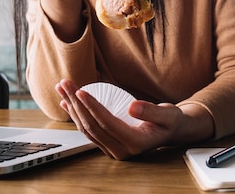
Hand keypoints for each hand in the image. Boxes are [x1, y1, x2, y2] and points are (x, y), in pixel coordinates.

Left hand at [55, 79, 213, 158]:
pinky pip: (89, 130)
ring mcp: (113, 150)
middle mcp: (121, 151)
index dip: (92, 107)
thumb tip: (132, 106)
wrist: (171, 131)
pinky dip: (77, 115)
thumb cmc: (171, 121)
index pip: (107, 123)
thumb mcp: (168, 114)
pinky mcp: (108, 145)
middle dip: (76, 104)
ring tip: (63, 88)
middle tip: (65, 84)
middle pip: (92, 126)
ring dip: (72, 108)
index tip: (80, 91)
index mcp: (135, 143)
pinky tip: (67, 102)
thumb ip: (152, 110)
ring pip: (87, 129)